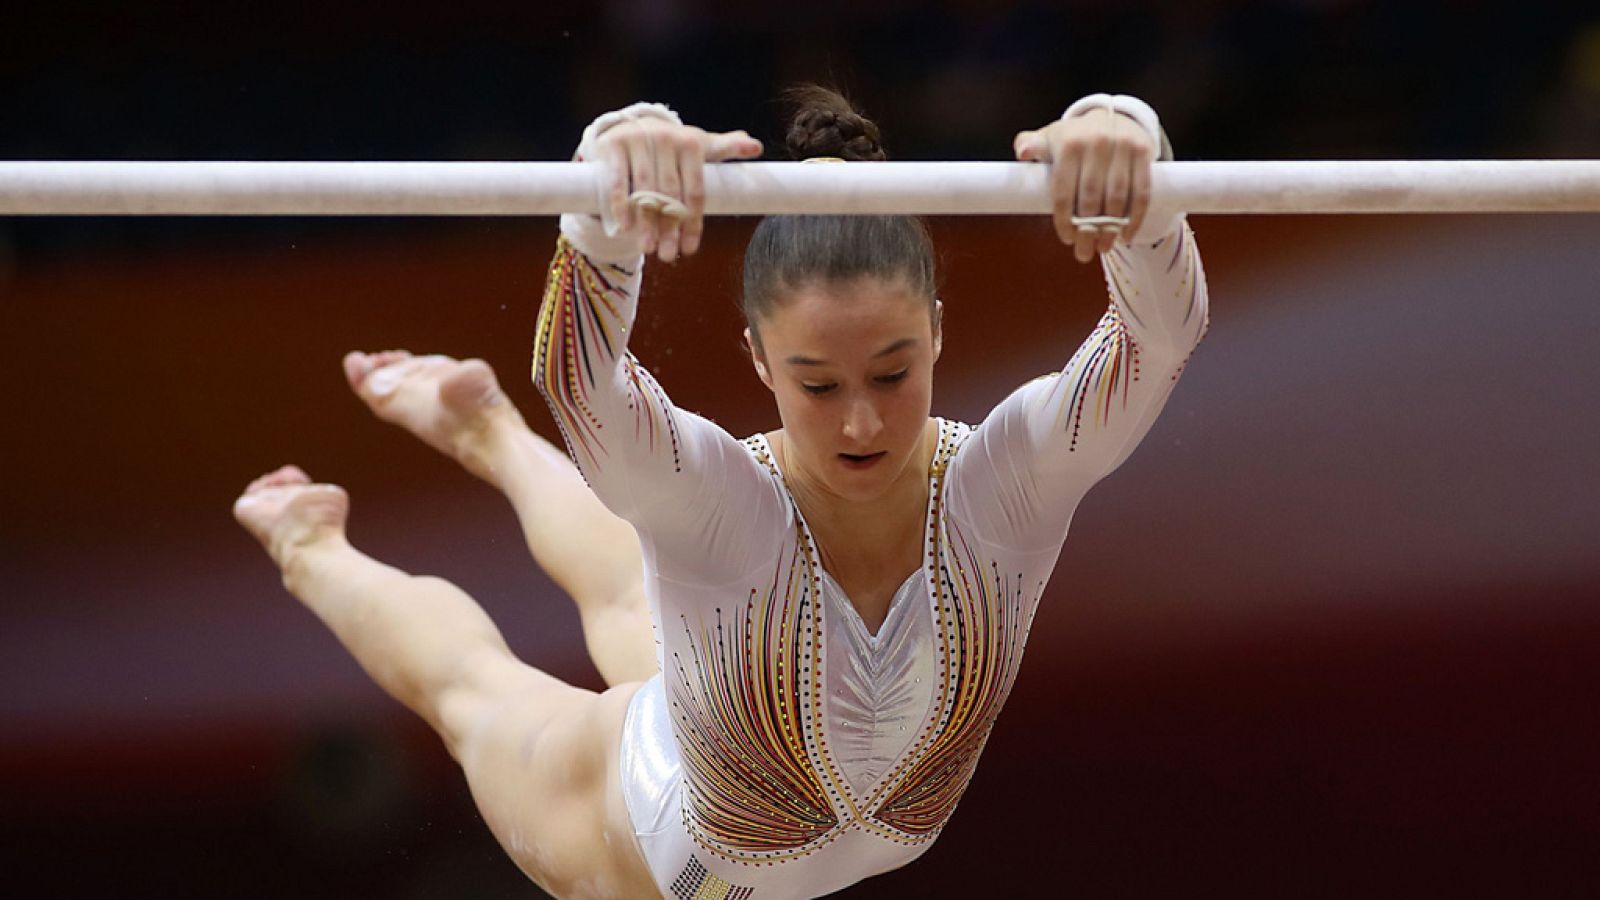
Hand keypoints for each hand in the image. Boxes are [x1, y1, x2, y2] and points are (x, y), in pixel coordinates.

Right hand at [592, 119, 762, 262]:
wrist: (636, 125)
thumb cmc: (674, 146)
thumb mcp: (700, 147)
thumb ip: (726, 148)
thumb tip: (756, 146)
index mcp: (692, 142)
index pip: (695, 190)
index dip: (693, 223)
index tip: (689, 249)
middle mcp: (666, 138)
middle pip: (670, 193)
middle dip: (669, 228)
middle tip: (666, 255)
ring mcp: (639, 139)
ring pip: (644, 189)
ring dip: (646, 222)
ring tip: (648, 249)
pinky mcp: (614, 144)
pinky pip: (617, 180)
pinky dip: (620, 205)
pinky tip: (625, 227)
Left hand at [1013, 106, 1156, 262]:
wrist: (1110, 115)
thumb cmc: (1073, 137)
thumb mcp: (1049, 138)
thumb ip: (1030, 144)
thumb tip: (1022, 152)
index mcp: (1069, 143)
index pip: (1064, 191)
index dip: (1065, 220)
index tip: (1067, 238)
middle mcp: (1096, 142)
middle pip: (1091, 199)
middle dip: (1087, 231)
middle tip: (1084, 253)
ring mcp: (1122, 146)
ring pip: (1117, 198)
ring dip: (1111, 229)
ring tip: (1103, 247)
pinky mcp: (1143, 151)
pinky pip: (1142, 192)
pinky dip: (1136, 218)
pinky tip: (1126, 235)